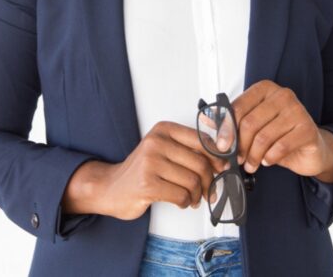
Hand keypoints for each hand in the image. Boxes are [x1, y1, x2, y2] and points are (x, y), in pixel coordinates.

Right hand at [94, 121, 228, 220]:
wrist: (111, 187)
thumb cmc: (141, 171)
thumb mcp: (163, 150)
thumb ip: (189, 150)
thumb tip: (222, 160)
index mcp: (163, 130)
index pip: (202, 140)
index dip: (217, 156)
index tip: (222, 167)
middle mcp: (156, 142)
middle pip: (200, 163)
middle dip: (208, 182)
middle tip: (207, 190)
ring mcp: (150, 163)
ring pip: (193, 182)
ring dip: (197, 195)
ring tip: (191, 198)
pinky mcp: (148, 184)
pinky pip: (182, 196)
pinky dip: (186, 202)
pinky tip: (180, 201)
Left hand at [227, 80, 332, 181]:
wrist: (310, 149)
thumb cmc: (280, 135)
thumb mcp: (254, 127)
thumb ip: (233, 123)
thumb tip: (208, 122)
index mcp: (264, 89)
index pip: (238, 107)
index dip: (226, 129)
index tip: (221, 146)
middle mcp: (282, 95)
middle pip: (249, 123)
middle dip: (240, 146)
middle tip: (237, 159)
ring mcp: (297, 110)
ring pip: (263, 137)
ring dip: (253, 156)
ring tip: (251, 164)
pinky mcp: (307, 129)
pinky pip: (280, 146)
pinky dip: (269, 158)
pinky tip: (267, 161)